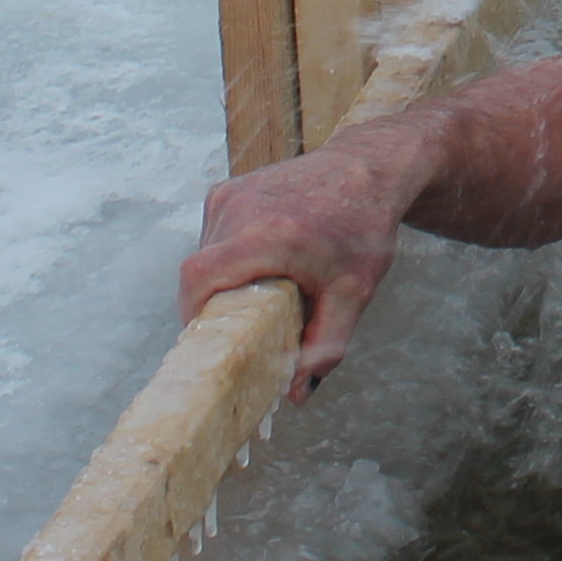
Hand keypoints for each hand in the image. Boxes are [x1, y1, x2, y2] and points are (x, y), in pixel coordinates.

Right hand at [180, 137, 422, 396]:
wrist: (369, 168)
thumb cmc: (364, 227)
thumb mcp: (354, 293)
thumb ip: (326, 345)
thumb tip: (297, 392)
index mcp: (268, 235)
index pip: (199, 279)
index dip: (192, 315)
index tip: (209, 341)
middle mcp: (240, 208)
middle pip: (200, 272)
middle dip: (214, 306)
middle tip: (244, 327)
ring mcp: (230, 194)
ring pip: (203, 255)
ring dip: (221, 281)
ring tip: (258, 293)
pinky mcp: (228, 189)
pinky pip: (211, 236)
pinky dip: (226, 259)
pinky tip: (259, 266)